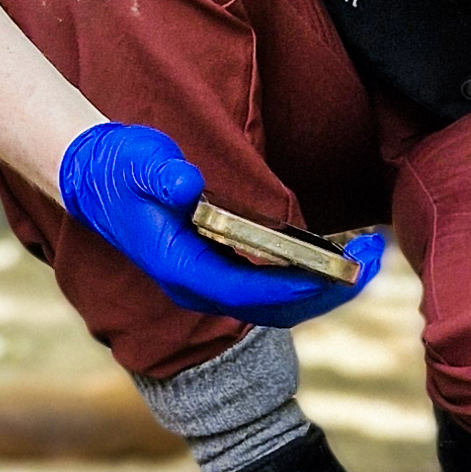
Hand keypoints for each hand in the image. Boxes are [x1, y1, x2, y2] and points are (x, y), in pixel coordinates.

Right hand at [56, 121, 383, 319]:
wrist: (98, 180)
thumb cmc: (119, 169)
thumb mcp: (135, 161)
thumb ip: (159, 174)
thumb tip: (187, 186)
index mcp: (178, 268)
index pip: (244, 292)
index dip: (292, 285)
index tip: (336, 269)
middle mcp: (198, 287)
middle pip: (273, 310)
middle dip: (327, 290)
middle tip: (372, 259)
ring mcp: (211, 283)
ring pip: (279, 305)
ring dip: (327, 287)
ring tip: (369, 256)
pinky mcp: (223, 271)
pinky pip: (275, 288)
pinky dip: (311, 278)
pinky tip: (341, 254)